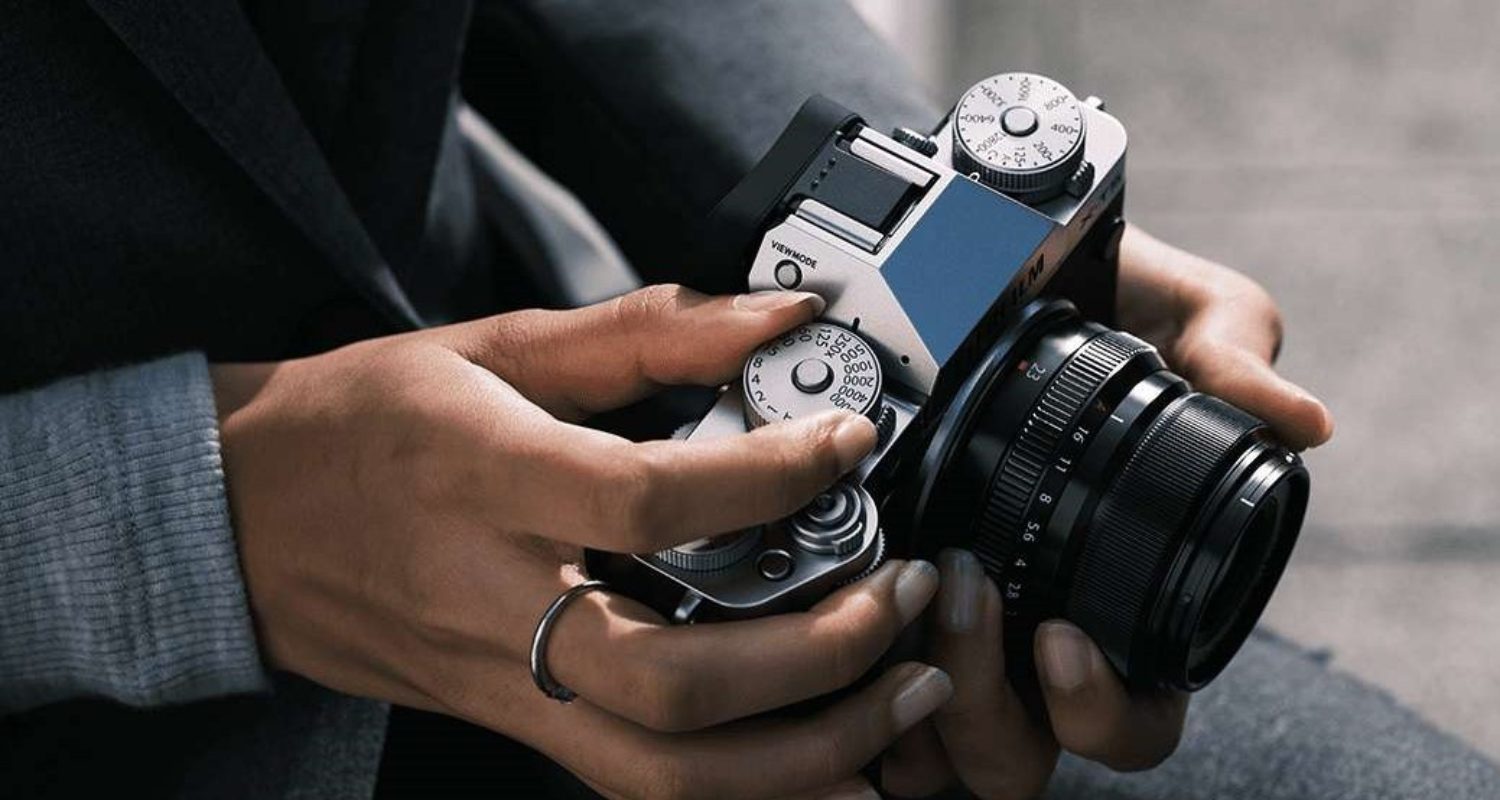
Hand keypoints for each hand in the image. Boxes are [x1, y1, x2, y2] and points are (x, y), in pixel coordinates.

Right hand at [214, 285, 952, 799]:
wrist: (239, 521)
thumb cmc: (358, 423)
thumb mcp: (487, 346)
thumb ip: (642, 331)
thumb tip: (772, 314)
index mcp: (489, 483)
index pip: (648, 503)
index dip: (769, 478)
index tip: (849, 443)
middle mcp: (498, 601)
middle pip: (677, 680)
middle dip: (822, 653)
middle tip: (904, 595)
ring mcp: (505, 683)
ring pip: (667, 770)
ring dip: (808, 750)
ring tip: (901, 693)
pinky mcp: (514, 723)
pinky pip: (639, 787)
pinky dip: (750, 792)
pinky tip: (831, 767)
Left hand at [879, 226, 1335, 797]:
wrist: (995, 272)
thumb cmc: (1103, 311)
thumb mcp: (1180, 312)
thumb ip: (1235, 353)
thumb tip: (1304, 420)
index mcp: (1120, 613)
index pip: (1129, 723)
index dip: (1098, 710)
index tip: (1061, 637)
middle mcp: (1032, 650)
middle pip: (1023, 759)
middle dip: (990, 703)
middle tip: (969, 592)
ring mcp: (949, 645)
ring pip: (933, 748)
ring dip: (916, 686)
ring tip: (912, 582)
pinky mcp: (871, 625)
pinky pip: (856, 714)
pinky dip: (848, 682)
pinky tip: (842, 604)